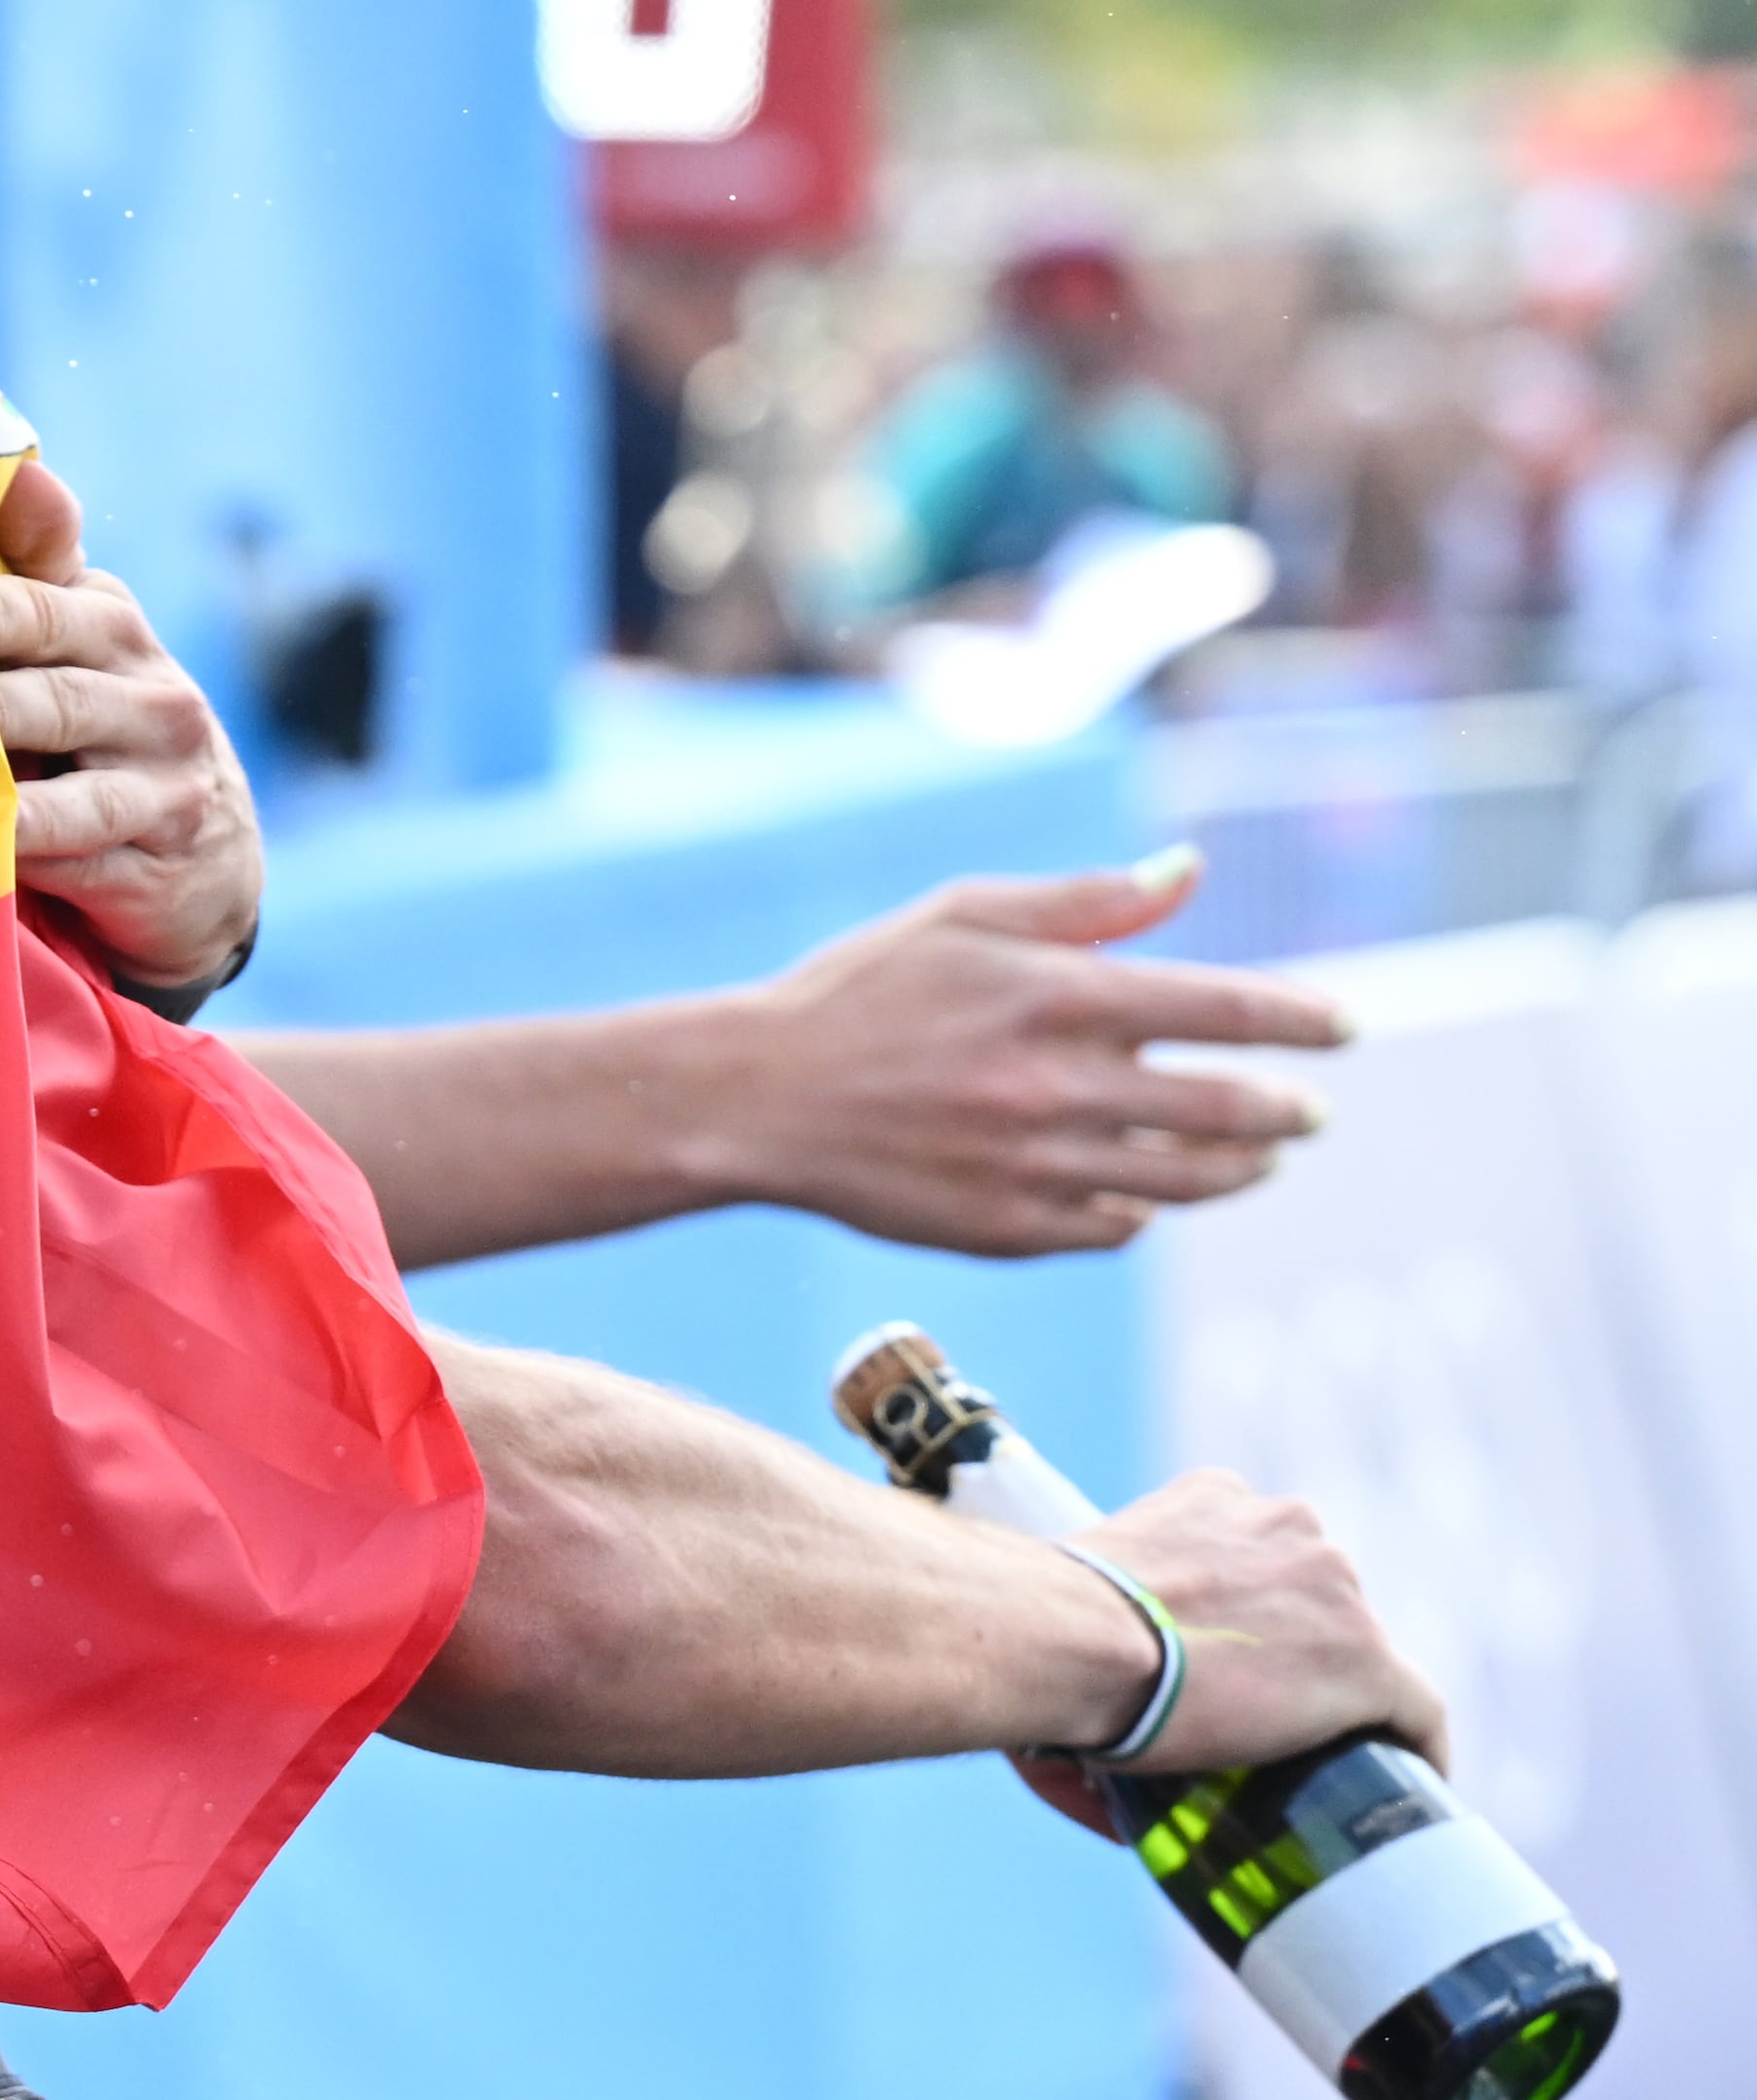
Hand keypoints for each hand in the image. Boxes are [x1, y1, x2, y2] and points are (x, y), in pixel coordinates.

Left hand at [0, 459, 262, 992]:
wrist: (212, 855)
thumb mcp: (88, 637)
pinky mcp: (159, 860)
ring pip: (68, 779)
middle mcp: (153, 697)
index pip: (38, 606)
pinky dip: (23, 849)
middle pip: (47, 693)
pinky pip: (79, 852)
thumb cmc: (109, 724)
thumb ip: (43, 563)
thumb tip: (21, 466)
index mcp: (115, 627)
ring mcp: (163, 783)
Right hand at [712, 855, 1338, 1255]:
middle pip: (1230, 1107)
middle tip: (1311, 1109)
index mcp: (1060, 996)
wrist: (757, 1099)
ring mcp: (1040, 1166)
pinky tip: (1152, 1192)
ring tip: (1261, 1157)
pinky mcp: (1011, 1230)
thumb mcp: (963, 916)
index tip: (1342, 1029)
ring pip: (1189, 1179)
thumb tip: (1191, 870)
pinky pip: (1118, 1227)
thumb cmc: (860, 991)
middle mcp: (1062, 1085)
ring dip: (1243, 1168)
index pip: (1230, 1011)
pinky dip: (1149, 1209)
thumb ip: (1087, 901)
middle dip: (1290, 1109)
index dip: (1302, 1021)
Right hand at [1010, 1468, 1448, 1828]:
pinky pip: (1416, 1712)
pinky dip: (1415, 1747)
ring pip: (1362, 1654)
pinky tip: (1409, 1782)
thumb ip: (1098, 1642)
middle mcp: (1288, 1525)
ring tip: (1316, 1758)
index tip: (1227, 1661)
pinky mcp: (1367, 1662)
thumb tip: (1079, 1774)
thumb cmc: (1046, 1625)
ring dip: (1341, 1698)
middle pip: (1321, 1599)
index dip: (1253, 1612)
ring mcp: (1337, 1592)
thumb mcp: (1081, 1597)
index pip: (1263, 1554)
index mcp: (1218, 1501)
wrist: (1073, 1637)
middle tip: (1253, 1716)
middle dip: (1297, 1650)